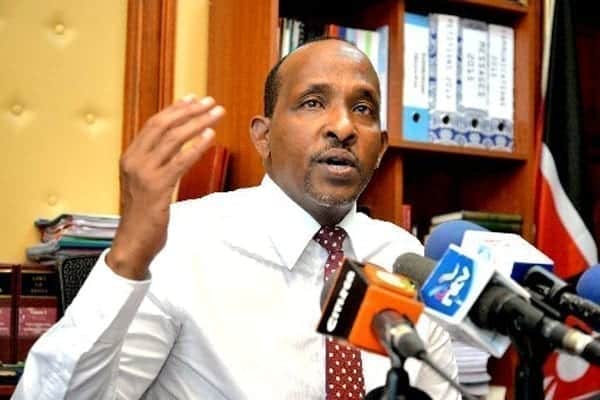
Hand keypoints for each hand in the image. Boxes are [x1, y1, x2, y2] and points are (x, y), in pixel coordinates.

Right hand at [107, 95, 224, 279]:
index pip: (154, 124)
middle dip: (189, 111)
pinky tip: (210, 137)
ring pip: (173, 139)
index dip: (175, 109)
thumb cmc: (142, 215)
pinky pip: (180, 161)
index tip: (193, 99)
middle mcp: (134, 161)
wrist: (131, 243)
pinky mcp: (157, 188)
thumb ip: (155, 164)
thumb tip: (175, 146)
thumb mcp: (143, 183)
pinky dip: (196, 147)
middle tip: (211, 102)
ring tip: (216, 115)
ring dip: (197, 123)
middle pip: (164, 126)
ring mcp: (144, 174)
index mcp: (130, 157)